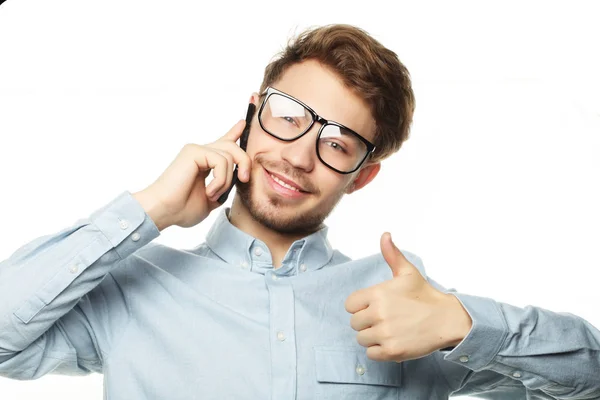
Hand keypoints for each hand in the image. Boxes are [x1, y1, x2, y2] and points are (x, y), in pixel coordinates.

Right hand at [133, 120, 250, 230]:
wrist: (164, 211)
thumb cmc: (182, 209)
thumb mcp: (212, 199)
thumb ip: (225, 186)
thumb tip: (239, 177)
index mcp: (205, 162)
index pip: (222, 142)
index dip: (234, 132)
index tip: (243, 122)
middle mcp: (200, 153)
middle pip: (232, 146)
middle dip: (244, 162)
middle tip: (245, 179)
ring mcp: (196, 150)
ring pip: (229, 156)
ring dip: (226, 181)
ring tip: (212, 194)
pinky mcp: (194, 151)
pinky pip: (221, 161)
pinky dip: (220, 180)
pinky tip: (208, 191)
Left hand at [344, 232, 471, 361]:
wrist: (446, 319)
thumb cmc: (424, 296)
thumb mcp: (407, 273)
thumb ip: (392, 254)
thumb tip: (385, 235)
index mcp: (378, 294)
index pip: (350, 305)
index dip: (360, 306)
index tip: (374, 307)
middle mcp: (379, 313)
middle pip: (354, 323)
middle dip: (366, 322)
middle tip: (384, 320)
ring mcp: (385, 333)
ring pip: (361, 339)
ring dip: (372, 337)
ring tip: (388, 331)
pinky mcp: (392, 351)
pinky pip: (371, 354)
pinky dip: (378, 351)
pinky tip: (391, 341)